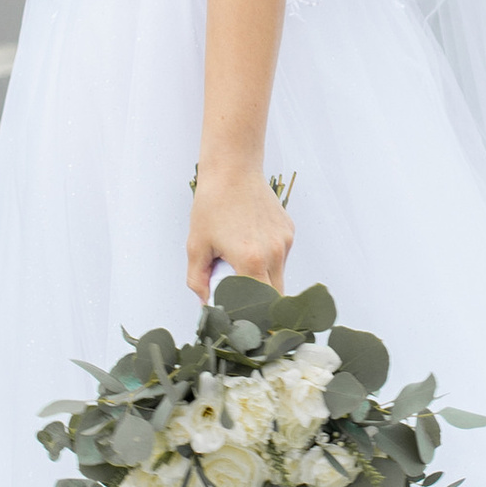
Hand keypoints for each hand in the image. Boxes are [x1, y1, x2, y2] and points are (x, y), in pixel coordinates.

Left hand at [187, 158, 293, 304]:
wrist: (233, 169)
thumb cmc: (213, 204)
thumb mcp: (196, 245)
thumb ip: (198, 280)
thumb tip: (205, 302)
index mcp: (251, 261)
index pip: (261, 305)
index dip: (252, 314)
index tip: (242, 316)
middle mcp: (274, 253)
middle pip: (276, 296)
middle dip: (261, 302)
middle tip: (242, 297)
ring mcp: (285, 241)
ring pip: (279, 275)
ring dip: (264, 278)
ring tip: (242, 260)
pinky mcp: (289, 230)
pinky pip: (282, 256)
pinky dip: (269, 258)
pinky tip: (252, 242)